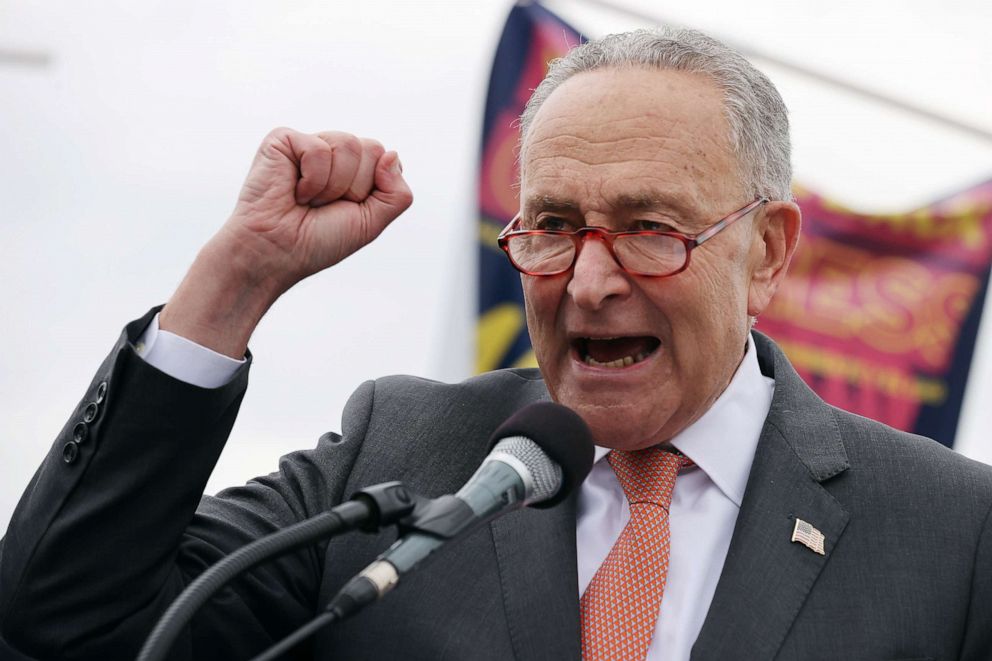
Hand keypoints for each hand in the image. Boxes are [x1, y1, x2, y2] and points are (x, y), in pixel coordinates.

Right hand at [224, 127, 412, 287]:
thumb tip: (392, 154)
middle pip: (372, 149)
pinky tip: (294, 191)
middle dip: (354, 187)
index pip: (387, 159)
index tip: (346, 209)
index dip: (371, 191)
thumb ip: (397, 194)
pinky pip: (319, 150)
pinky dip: (312, 180)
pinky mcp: (284, 139)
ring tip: (308, 200)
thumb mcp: (372, 222)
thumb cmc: (319, 240)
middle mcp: (334, 152)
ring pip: (350, 146)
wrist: (277, 252)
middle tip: (324, 205)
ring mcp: (309, 143)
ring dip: (332, 186)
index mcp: (356, 169)